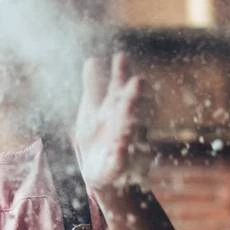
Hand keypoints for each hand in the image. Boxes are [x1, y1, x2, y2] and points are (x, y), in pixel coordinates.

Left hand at [74, 53, 150, 197]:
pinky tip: (120, 146)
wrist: (100, 173)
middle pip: (129, 108)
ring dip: (129, 120)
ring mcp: (124, 144)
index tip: (120, 56)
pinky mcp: (118, 165)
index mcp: (117, 108)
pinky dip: (121, 153)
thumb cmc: (98, 137)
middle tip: (137, 81)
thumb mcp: (93, 110)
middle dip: (132, 96)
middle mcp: (124, 123)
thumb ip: (94, 87)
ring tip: (128, 108)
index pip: (120, 88)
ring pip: (128, 131)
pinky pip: (120, 160)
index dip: (121, 74)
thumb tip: (92, 59)